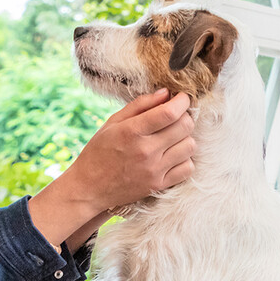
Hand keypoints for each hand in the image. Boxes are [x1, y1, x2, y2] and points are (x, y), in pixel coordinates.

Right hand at [28, 89, 194, 248]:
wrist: (89, 187)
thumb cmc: (99, 151)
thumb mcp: (112, 123)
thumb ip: (139, 105)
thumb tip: (166, 93)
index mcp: (132, 131)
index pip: (170, 112)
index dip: (182, 101)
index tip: (181, 98)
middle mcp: (145, 151)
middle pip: (185, 126)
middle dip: (184, 116)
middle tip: (175, 117)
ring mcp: (154, 170)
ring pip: (190, 146)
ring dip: (184, 138)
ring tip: (171, 138)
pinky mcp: (158, 185)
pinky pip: (187, 168)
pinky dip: (184, 159)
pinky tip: (171, 156)